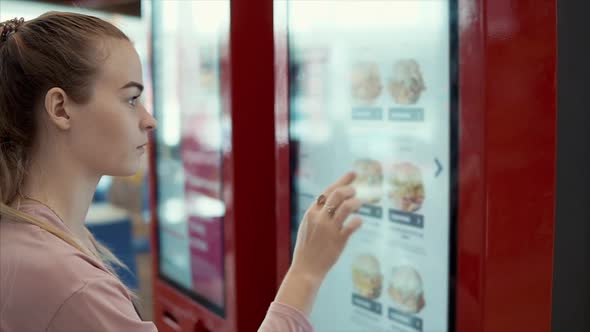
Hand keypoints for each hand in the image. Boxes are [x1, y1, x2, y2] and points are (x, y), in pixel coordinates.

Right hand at [272, 172, 363, 315]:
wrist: (306, 269)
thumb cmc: (308, 248)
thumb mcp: (307, 226)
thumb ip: (318, 214)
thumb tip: (331, 201)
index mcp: (311, 213)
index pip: (327, 191)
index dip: (341, 181)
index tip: (352, 174)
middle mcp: (319, 218)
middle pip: (337, 194)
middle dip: (349, 189)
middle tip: (356, 191)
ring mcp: (329, 229)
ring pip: (346, 206)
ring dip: (356, 202)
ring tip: (360, 202)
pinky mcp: (338, 240)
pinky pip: (352, 225)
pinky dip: (358, 220)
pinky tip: (359, 221)